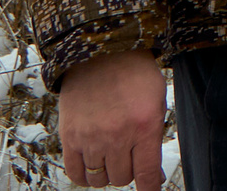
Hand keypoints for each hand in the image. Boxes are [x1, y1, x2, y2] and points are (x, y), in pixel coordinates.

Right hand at [57, 50, 167, 190]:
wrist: (101, 51)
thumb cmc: (134, 74)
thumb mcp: (157, 102)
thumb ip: (155, 139)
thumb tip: (155, 177)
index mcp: (145, 126)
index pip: (147, 175)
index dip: (150, 188)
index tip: (150, 190)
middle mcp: (117, 135)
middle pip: (123, 178)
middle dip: (128, 170)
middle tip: (128, 154)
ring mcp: (91, 137)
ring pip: (99, 179)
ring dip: (106, 172)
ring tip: (110, 155)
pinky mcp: (69, 136)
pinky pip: (75, 173)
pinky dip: (84, 176)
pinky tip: (91, 165)